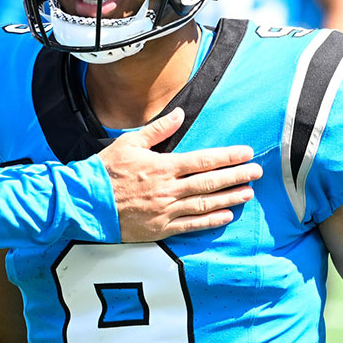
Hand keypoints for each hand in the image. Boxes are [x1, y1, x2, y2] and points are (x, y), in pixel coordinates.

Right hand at [98, 108, 259, 241]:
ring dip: (229, 198)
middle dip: (236, 176)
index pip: (203, 160)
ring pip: (205, 204)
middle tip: (257, 172)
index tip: (246, 153)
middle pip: (210, 182)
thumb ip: (158, 130)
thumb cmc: (105, 170)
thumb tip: (180, 114)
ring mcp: (165, 210)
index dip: (227, 157)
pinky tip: (226, 215)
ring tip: (248, 193)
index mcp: (162, 166)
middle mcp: (168, 189)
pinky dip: (211, 220)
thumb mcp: (129, 143)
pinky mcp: (160, 228)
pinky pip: (191, 225)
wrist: (86, 202)